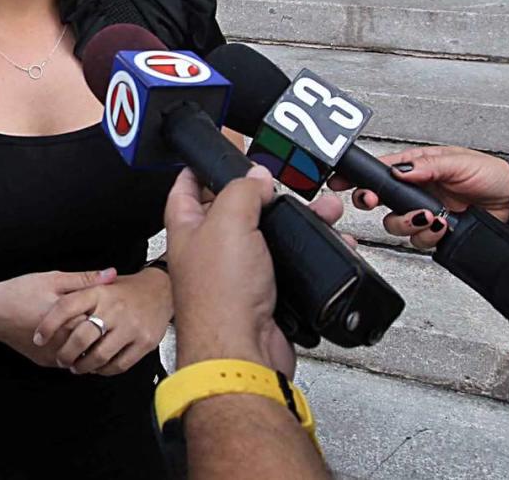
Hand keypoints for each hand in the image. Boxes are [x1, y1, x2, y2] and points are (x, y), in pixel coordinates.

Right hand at [0, 268, 116, 366]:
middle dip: (104, 332)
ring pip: (84, 356)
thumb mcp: (53, 278)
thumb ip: (85, 279)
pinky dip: (77, 353)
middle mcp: (62, 342)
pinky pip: (69, 362)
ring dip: (91, 345)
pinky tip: (80, 340)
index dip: (111, 314)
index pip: (102, 322)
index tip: (116, 307)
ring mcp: (53, 356)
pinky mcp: (45, 362)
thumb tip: (113, 274)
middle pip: (96, 342)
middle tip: (112, 321)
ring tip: (97, 331)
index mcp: (68, 318)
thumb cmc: (21, 291)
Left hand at [32, 267, 173, 375]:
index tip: (38, 338)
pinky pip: (118, 365)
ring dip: (83, 366)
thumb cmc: (126, 290)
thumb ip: (78, 292)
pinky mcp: (144, 342)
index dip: (48, 325)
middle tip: (60, 358)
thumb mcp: (101, 283)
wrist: (161, 290)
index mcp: (100, 291)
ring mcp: (131, 326)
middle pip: (81, 337)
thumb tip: (49, 303)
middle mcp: (115, 308)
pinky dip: (104, 370)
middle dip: (65, 353)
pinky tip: (98, 366)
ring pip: (99, 356)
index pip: (66, 307)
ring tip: (77, 366)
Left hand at [162, 167, 300, 376]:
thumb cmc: (220, 297)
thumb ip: (242, 191)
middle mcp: (208, 250)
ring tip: (319, 210)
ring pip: (265, 236)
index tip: (213, 154)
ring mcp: (235, 274)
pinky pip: (286, 264)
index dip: (198, 168)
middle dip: (262, 194)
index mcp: (187, 228)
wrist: (243, 353)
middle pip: (233, 209)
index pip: (185, 187)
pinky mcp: (262, 294)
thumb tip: (256, 177)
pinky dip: (307, 253)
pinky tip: (322, 244)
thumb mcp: (228, 222)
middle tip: (280, 183)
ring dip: (292, 221)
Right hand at [328, 145, 508, 249]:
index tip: (342, 182)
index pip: (380, 171)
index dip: (358, 178)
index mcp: (417, 168)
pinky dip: (428, 236)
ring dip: (408, 222)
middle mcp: (416, 191)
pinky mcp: (436, 234)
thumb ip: (426, 166)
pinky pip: (418, 241)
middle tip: (374, 202)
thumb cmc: (492, 175)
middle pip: (379, 201)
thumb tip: (399, 170)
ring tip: (429, 215)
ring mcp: (424, 214)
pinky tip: (441, 226)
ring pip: (396, 224)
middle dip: (373, 203)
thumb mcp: (458, 161)